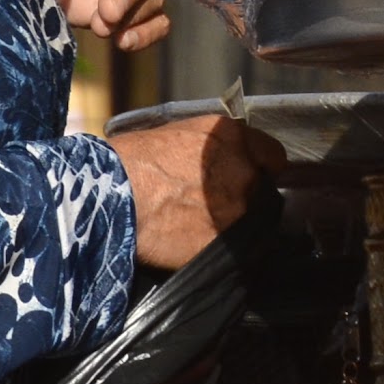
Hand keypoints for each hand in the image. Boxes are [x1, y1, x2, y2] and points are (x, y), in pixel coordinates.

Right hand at [112, 112, 271, 272]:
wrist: (110, 198)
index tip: (248, 175)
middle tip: (215, 202)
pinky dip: (223, 246)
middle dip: (246, 196)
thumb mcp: (175, 133)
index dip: (260, 167)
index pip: (273, 155)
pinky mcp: (229, 243)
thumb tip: (220, 158)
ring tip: (200, 223)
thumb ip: (210, 146)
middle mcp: (245, 172)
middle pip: (264, 190)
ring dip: (235, 223)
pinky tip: (196, 241)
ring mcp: (240, 210)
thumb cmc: (131, 162)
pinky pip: (239, 249)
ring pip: (254, 222)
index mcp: (232, 137)